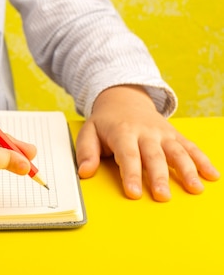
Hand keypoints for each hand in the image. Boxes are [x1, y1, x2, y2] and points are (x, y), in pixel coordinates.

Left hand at [76, 85, 219, 200]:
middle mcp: (146, 132)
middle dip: (159, 177)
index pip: (127, 155)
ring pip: (177, 151)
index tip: (134, 193)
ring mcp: (163, 133)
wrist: (124, 99)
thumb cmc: (106, 122)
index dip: (130, 174)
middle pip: (154, 156)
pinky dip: (202, 160)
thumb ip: (86, 152)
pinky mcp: (174, 135)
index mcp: (123, 132)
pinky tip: (212, 175)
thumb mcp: (89, 131)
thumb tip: (84, 172)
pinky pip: (190, 147)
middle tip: (163, 197)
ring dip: (187, 170)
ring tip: (195, 188)